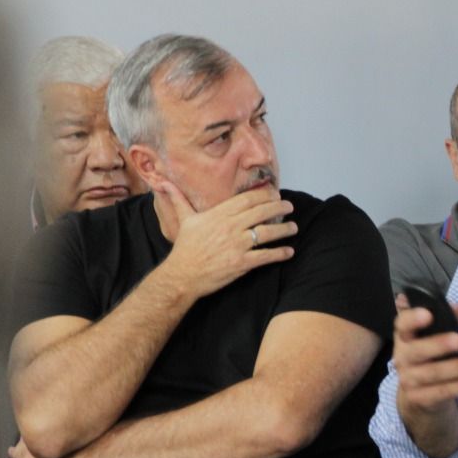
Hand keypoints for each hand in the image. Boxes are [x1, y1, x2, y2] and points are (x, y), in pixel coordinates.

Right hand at [153, 177, 296, 299]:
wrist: (182, 275)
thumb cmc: (185, 248)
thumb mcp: (184, 220)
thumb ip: (179, 200)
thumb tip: (163, 183)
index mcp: (219, 214)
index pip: (247, 199)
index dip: (264, 195)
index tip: (274, 193)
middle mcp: (230, 227)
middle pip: (261, 212)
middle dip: (279, 207)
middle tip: (289, 206)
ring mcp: (237, 245)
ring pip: (268, 232)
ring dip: (284, 229)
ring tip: (294, 227)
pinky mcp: (242, 263)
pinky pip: (266, 256)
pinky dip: (280, 253)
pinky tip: (290, 251)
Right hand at [393, 295, 457, 414]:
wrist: (420, 396)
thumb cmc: (431, 358)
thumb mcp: (436, 338)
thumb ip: (447, 321)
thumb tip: (457, 308)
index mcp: (405, 338)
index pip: (402, 324)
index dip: (412, 319)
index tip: (428, 314)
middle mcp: (402, 358)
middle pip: (416, 351)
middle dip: (438, 345)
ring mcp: (408, 380)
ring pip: (432, 373)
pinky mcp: (418, 398)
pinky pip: (441, 392)